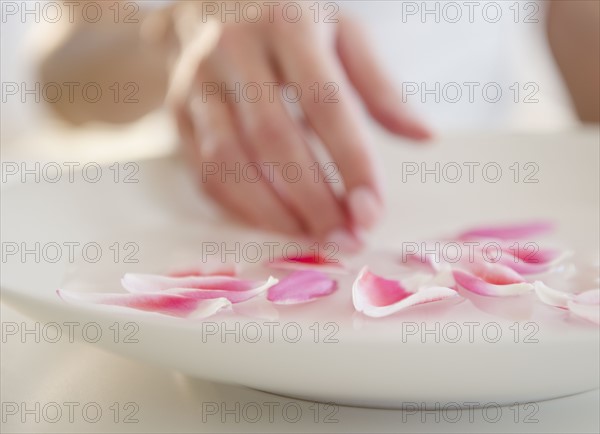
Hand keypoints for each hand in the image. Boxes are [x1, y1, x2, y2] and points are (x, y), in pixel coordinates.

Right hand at [167, 1, 429, 250]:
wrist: (206, 0)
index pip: (326, 103)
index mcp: (288, 22)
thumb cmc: (287, 19)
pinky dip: (241, 207)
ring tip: (313, 238)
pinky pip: (205, 171)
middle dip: (313, 199)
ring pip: (230, 161)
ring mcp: (197, 81)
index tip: (372, 211)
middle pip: (275, 138)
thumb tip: (424, 136)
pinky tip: (274, 224)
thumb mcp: (341, 32)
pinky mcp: (178, 110)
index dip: (351, 163)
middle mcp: (235, 48)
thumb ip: (380, 85)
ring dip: (274, 212)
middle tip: (345, 239)